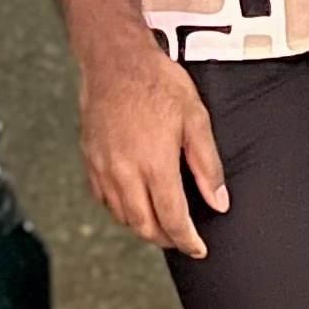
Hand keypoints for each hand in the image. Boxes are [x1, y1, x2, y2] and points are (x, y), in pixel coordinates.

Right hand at [78, 31, 228, 255]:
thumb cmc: (157, 82)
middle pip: (144, 225)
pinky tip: (135, 201)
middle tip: (182, 239)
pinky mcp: (89, 160)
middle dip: (165, 239)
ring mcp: (103, 167)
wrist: (114, 60)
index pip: (172, 219)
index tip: (198, 249)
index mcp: (154, 164)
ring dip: (143, 226)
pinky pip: (104, 199)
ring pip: (122, 216)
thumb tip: (218, 202)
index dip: (187, 240)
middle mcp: (125, 172)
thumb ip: (207, 165)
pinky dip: (121, 209)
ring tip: (162, 222)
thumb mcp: (195, 118)